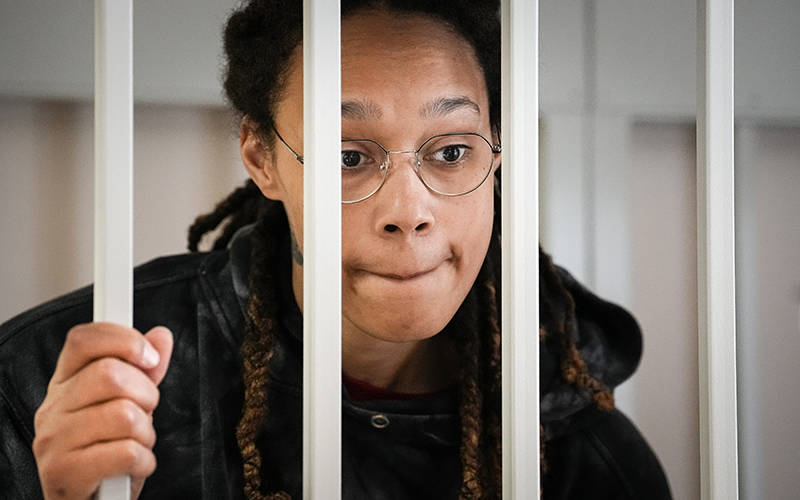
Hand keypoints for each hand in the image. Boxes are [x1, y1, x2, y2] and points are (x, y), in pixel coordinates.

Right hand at [33, 323, 172, 499]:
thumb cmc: (106, 450)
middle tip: (144, 413)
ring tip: (134, 443)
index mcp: (64, 383)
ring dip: (145, 433)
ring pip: (124, 415)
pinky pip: (126, 452)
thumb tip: (159, 337)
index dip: (124, 340)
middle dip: (146, 394)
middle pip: (111, 374)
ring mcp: (55, 441)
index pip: (84, 339)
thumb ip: (143, 370)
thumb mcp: (126, 404)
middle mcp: (52, 408)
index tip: (149, 358)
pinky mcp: (65, 473)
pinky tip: (132, 466)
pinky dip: (143, 461)